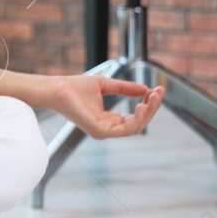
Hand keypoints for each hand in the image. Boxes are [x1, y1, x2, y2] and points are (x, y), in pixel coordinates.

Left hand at [45, 75, 164, 139]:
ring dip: (147, 112)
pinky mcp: (99, 131)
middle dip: (152, 109)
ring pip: (135, 127)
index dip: (148, 105)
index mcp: (109, 120)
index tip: (157, 90)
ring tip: (153, 97)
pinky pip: (124, 128)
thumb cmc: (75, 87)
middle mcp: (107, 128)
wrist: (57, 88)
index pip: (135, 118)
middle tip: (159, 93)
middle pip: (138, 124)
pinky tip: (142, 105)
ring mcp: (103, 132)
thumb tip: (144, 88)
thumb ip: (124, 88)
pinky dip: (137, 117)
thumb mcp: (106, 85)